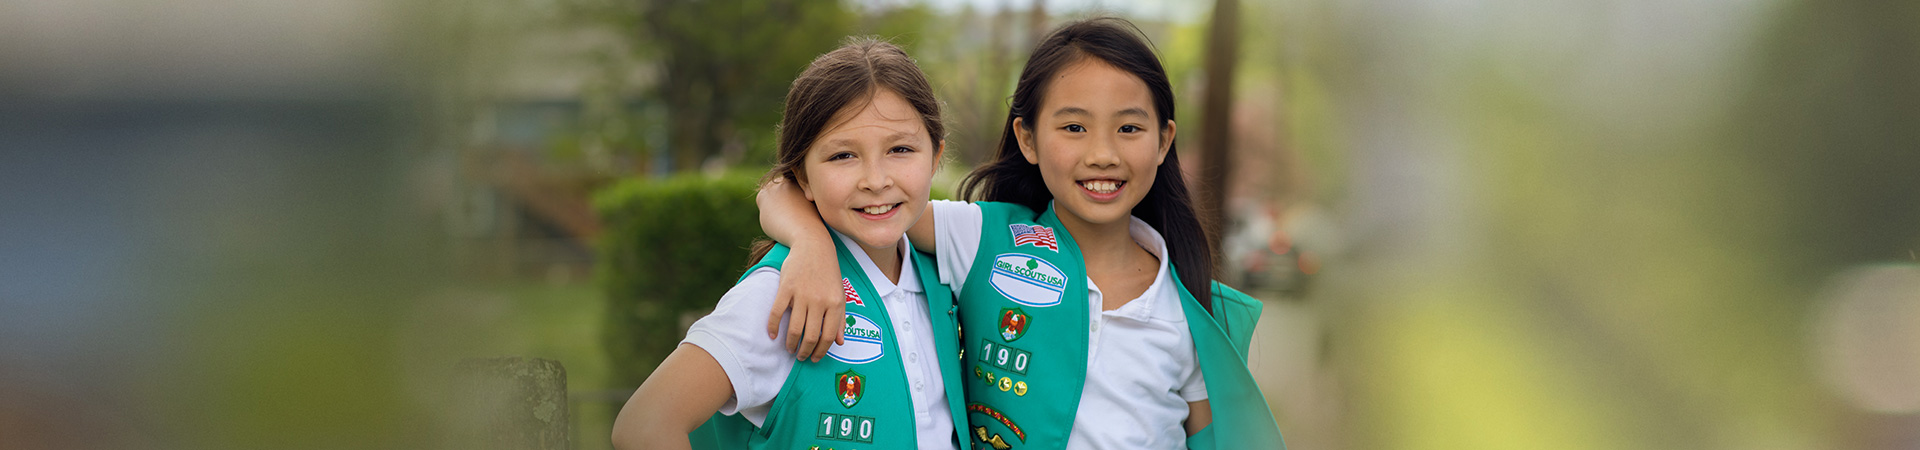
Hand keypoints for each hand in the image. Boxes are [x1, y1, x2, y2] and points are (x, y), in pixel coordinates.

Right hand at [766, 242, 844, 361]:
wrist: (813, 246)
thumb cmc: (828, 272)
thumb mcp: (840, 294)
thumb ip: (840, 319)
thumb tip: (839, 342)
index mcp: (835, 304)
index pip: (828, 337)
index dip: (820, 352)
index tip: (814, 358)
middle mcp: (819, 301)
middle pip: (811, 336)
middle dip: (804, 351)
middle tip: (800, 357)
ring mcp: (802, 294)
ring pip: (794, 328)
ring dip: (790, 343)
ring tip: (789, 348)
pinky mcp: (786, 288)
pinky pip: (777, 312)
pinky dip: (772, 327)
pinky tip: (772, 335)